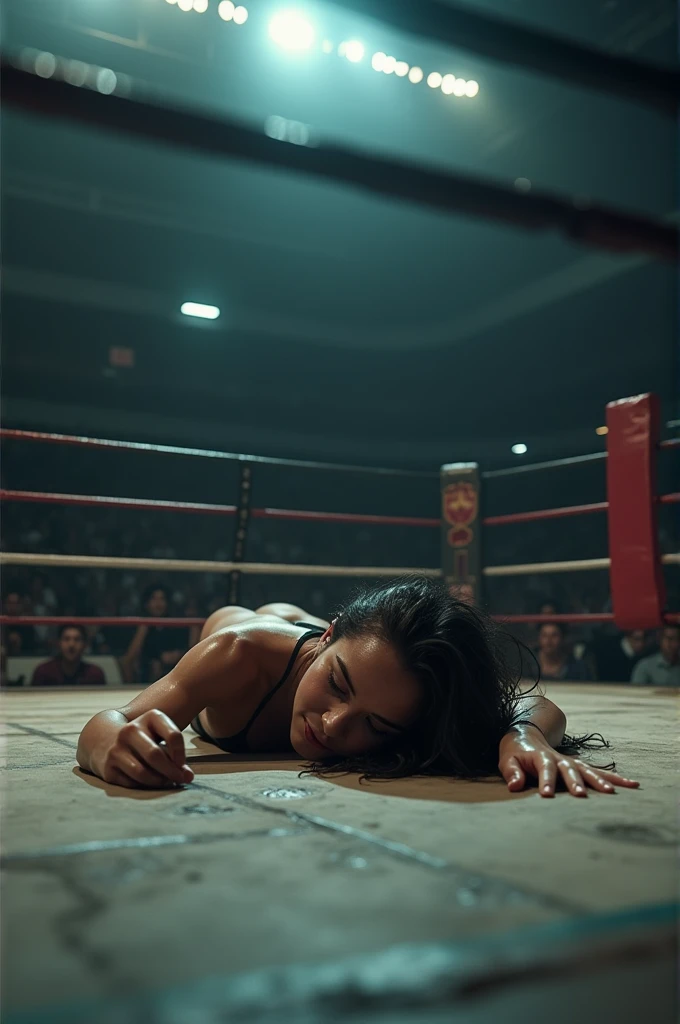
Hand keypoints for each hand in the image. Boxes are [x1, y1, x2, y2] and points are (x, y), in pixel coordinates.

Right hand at [95, 709, 193, 789]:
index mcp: (149, 717)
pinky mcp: (107, 768)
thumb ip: (175, 753)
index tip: (182, 765)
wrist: (102, 738)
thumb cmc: (142, 738)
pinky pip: (131, 783)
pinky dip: (144, 786)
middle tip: (180, 780)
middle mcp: (130, 730)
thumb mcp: (158, 735)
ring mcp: (116, 749)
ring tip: (165, 782)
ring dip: (158, 781)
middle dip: (171, 771)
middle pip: (155, 755)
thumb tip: (188, 777)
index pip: (173, 735)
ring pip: (142, 772)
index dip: (181, 755)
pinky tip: (149, 783)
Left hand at [498, 726, 639, 797]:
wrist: (525, 735)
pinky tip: (632, 785)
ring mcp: (572, 762)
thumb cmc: (515, 752)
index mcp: (541, 757)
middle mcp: (560, 759)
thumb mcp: (507, 760)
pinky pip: (598, 772)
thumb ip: (511, 772)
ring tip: (612, 794)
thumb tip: (514, 786)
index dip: (546, 781)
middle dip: (575, 782)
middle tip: (581, 796)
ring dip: (599, 781)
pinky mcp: (580, 766)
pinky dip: (614, 778)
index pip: (544, 768)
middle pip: (569, 770)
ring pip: (588, 771)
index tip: (546, 795)